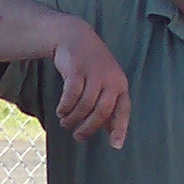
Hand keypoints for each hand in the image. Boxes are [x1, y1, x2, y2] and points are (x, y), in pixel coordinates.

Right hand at [52, 24, 130, 146]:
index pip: (123, 110)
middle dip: (88, 128)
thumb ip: (108, 106)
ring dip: (73, 118)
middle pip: (101, 111)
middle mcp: (110, 79)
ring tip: (65, 122)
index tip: (115, 146)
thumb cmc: (92, 66)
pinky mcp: (77, 69)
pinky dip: (65, 106)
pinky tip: (60, 111)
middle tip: (77, 136)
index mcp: (120, 85)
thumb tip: (112, 133)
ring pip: (85, 105)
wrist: (75, 37)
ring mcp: (94, 73)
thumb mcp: (105, 83)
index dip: (120, 129)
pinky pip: (71, 95)